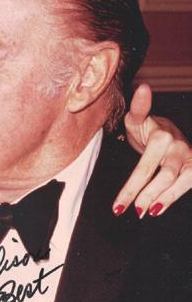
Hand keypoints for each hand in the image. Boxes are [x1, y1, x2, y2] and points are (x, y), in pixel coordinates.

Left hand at [113, 84, 191, 216]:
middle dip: (142, 195)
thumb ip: (138, 108)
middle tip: (124, 210)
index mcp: (161, 136)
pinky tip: (157, 209)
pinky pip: (187, 185)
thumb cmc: (147, 129)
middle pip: (162, 176)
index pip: (145, 166)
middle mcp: (177, 146)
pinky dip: (172, 198)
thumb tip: (143, 88)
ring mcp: (188, 157)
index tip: (118, 205)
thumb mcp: (137, 120)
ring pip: (177, 182)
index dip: (132, 187)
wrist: (168, 133)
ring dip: (160, 199)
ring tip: (141, 212)